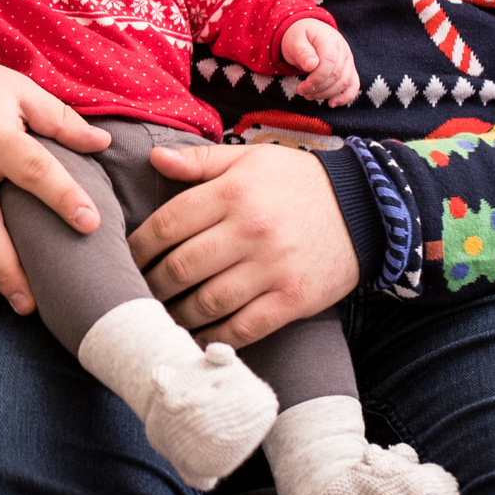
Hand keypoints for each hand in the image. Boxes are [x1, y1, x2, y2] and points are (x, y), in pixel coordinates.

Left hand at [130, 143, 357, 348]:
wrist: (366, 207)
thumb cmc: (298, 182)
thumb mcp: (250, 160)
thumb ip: (199, 162)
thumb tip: (153, 156)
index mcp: (233, 193)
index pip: (168, 224)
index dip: (139, 246)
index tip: (128, 257)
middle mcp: (250, 230)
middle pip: (182, 267)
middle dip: (152, 284)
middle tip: (139, 291)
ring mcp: (272, 268)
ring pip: (207, 302)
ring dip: (177, 314)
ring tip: (163, 314)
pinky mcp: (293, 299)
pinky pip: (244, 327)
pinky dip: (216, 337)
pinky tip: (199, 336)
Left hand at [280, 18, 359, 105]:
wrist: (308, 32)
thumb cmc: (300, 37)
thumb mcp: (295, 41)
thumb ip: (302, 52)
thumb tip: (311, 65)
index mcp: (329, 40)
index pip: (328, 62)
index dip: (316, 79)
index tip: (301, 87)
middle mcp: (343, 50)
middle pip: (336, 75)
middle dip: (317, 88)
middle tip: (301, 91)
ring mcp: (349, 60)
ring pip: (344, 83)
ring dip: (326, 94)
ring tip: (308, 95)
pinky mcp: (349, 70)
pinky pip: (353, 86)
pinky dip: (345, 97)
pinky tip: (332, 104)